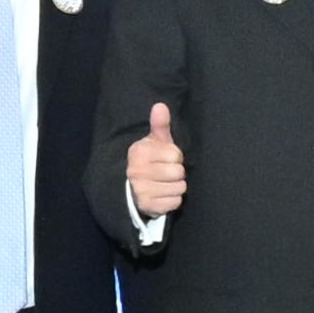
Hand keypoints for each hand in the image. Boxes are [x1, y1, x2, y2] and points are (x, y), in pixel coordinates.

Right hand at [122, 103, 184, 220]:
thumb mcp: (155, 142)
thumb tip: (160, 105)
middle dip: (177, 173)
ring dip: (176, 187)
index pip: (175, 154)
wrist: (134, 188)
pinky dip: (173, 200)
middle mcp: (136, 171)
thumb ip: (160, 125)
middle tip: (167, 173)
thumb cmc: (151, 161)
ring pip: (179, 188)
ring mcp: (140, 190)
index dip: (176, 157)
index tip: (166, 159)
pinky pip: (175, 202)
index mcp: (138, 152)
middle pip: (178, 172)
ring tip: (165, 184)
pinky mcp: (147, 206)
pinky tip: (164, 196)